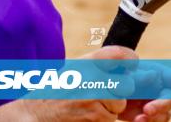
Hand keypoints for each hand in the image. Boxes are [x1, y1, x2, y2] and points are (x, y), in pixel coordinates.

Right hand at [19, 45, 134, 121]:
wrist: (38, 114)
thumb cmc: (57, 91)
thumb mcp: (74, 69)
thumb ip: (97, 65)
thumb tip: (126, 68)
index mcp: (87, 62)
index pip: (120, 54)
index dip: (130, 59)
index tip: (132, 64)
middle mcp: (93, 77)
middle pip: (127, 84)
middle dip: (120, 92)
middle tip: (105, 93)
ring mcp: (95, 98)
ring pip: (119, 105)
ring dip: (110, 109)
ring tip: (88, 106)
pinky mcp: (96, 117)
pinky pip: (111, 119)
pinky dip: (102, 120)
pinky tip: (86, 116)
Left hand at [114, 57, 170, 121]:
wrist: (107, 90)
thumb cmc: (118, 75)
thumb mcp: (126, 72)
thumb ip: (139, 75)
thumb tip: (154, 75)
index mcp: (159, 74)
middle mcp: (161, 90)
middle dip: (160, 106)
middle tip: (146, 111)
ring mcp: (157, 104)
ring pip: (165, 115)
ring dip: (154, 119)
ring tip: (138, 119)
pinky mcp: (150, 116)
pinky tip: (136, 121)